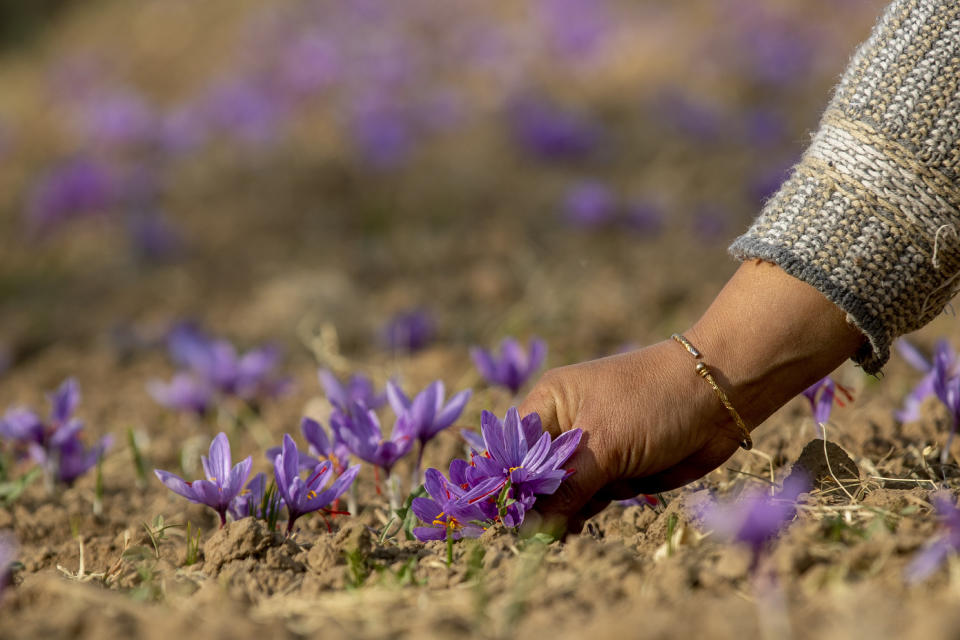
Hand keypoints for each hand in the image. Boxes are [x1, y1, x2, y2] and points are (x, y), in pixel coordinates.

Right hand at [519, 261, 863, 532]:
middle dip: (536, 503)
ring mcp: (592, 448)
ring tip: (565, 528)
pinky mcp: (617, 469)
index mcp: (550, 403)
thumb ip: (566, 487)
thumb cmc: (653, 403)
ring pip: (561, 492)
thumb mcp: (603, 444)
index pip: (514, 448)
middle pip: (534, 474)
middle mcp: (566, 424)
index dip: (508, 482)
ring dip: (562, 512)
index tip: (506, 517)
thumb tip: (531, 526)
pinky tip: (579, 525)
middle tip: (536, 532)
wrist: (721, 397)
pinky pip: (587, 499)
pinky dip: (584, 513)